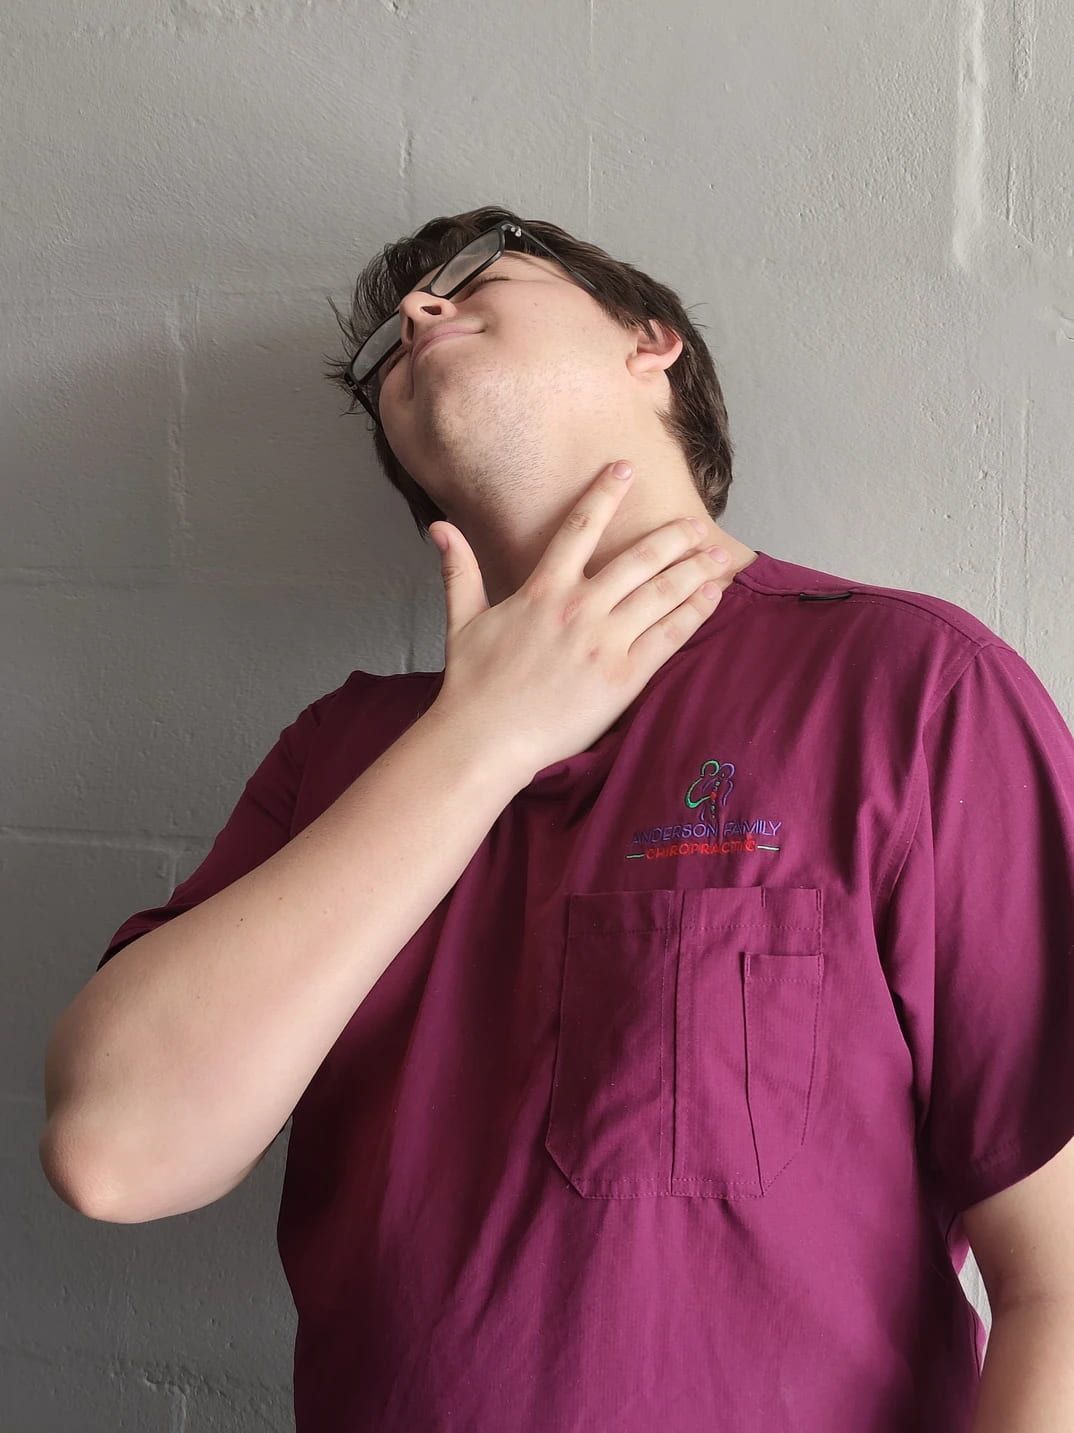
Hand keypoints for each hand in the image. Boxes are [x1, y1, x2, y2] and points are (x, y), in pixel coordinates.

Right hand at [425, 459, 731, 780]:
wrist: (486, 740)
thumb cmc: (472, 685)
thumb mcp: (461, 620)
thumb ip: (459, 568)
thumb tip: (439, 526)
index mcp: (543, 590)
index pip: (580, 526)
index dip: (605, 493)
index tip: (626, 468)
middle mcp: (580, 608)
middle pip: (639, 557)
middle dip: (674, 536)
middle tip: (699, 523)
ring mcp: (605, 641)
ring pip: (662, 592)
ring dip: (695, 569)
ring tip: (720, 555)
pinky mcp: (624, 677)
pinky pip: (669, 636)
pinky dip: (694, 612)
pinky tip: (713, 595)